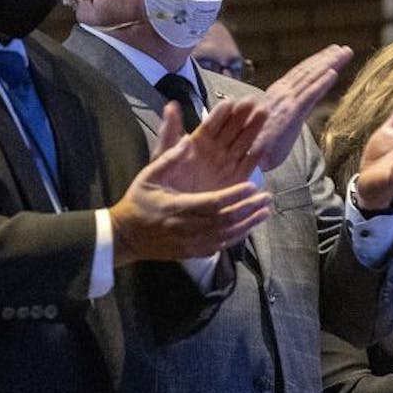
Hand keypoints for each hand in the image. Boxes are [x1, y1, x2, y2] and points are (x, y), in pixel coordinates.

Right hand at [111, 104, 271, 265]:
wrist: (126, 236)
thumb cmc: (138, 201)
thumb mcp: (148, 176)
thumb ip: (168, 158)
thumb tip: (188, 140)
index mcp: (177, 207)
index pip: (213, 203)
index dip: (235, 196)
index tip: (252, 186)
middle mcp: (187, 228)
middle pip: (226, 220)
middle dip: (249, 209)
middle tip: (267, 197)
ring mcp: (191, 243)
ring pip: (227, 236)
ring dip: (249, 223)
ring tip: (265, 211)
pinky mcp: (193, 252)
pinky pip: (221, 246)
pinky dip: (238, 237)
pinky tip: (250, 227)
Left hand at [149, 98, 266, 192]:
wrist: (175, 211)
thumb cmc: (166, 182)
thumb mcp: (163, 154)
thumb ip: (169, 131)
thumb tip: (171, 105)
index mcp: (199, 142)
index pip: (212, 124)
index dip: (221, 113)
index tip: (231, 102)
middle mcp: (216, 151)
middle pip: (232, 130)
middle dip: (243, 115)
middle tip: (253, 102)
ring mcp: (227, 164)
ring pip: (243, 143)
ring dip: (253, 129)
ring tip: (263, 113)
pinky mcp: (236, 179)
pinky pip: (248, 165)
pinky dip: (256, 156)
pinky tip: (262, 145)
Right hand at [254, 44, 351, 169]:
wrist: (247, 157)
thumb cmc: (259, 145)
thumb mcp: (272, 124)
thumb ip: (283, 114)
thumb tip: (289, 109)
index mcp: (277, 95)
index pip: (300, 74)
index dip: (316, 62)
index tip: (331, 53)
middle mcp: (282, 94)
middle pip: (308, 72)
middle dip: (327, 59)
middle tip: (344, 49)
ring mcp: (287, 102)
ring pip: (311, 78)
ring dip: (330, 64)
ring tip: (344, 53)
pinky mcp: (291, 114)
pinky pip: (309, 95)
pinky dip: (321, 83)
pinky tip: (333, 73)